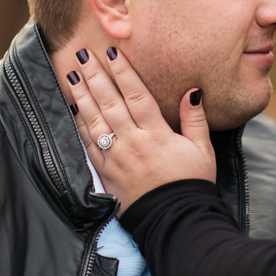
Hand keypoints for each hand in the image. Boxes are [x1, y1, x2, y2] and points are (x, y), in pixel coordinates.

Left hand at [66, 47, 216, 212]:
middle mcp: (134, 143)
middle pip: (111, 102)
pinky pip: (88, 144)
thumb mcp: (203, 150)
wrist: (175, 222)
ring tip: (72, 75)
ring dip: (82, 96)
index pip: (137, 96)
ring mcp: (117, 158)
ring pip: (95, 120)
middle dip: (95, 76)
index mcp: (158, 135)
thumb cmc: (191, 184)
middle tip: (83, 54)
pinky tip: (72, 109)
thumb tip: (192, 90)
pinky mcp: (107, 173)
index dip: (124, 72)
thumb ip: (195, 119)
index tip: (112, 53)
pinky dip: (79, 125)